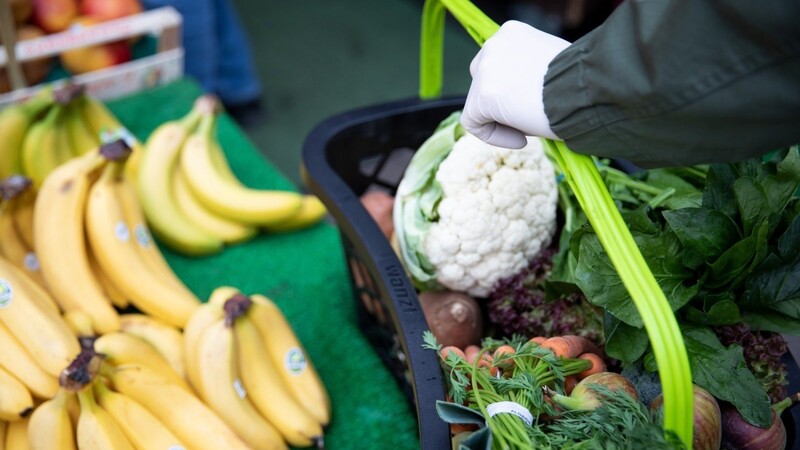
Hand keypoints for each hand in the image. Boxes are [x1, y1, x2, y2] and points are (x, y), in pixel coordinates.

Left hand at [461, 21, 569, 147]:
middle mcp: (494, 45)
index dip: (510, 89)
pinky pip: (474, 122)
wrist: (589, 89)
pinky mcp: (482, 95)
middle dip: (500, 101)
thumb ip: (528, 72)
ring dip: (501, 119)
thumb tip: (519, 95)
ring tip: (530, 128)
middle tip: (526, 117)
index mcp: (512, 33)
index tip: (531, 104)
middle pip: (481, 79)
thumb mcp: (551, 65)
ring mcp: (486, 69)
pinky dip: (493, 135)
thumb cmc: (581, 82)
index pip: (497, 64)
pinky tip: (521, 140)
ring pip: (477, 102)